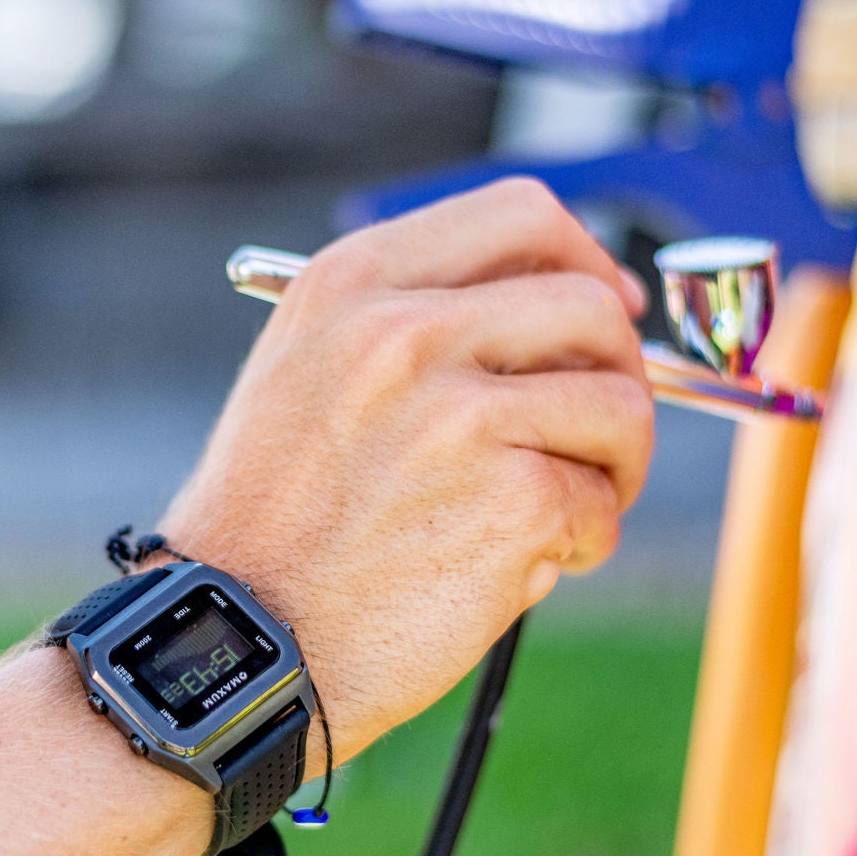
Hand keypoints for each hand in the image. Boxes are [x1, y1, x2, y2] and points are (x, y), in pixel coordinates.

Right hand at [159, 179, 652, 759]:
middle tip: (595, 437)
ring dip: (614, 466)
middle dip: (618, 373)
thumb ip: (415, 320)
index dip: (588, 261)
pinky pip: (601, 504)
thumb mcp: (309, 372)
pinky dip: (584, 543)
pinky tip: (525, 566)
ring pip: (619, 403)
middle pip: (591, 304)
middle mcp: (405, 331)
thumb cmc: (276, 523)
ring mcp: (460, 415)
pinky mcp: (508, 502)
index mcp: (354, 282)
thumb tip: (571, 308)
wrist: (237, 639)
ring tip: (560, 511)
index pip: (521, 216)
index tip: (609, 314)